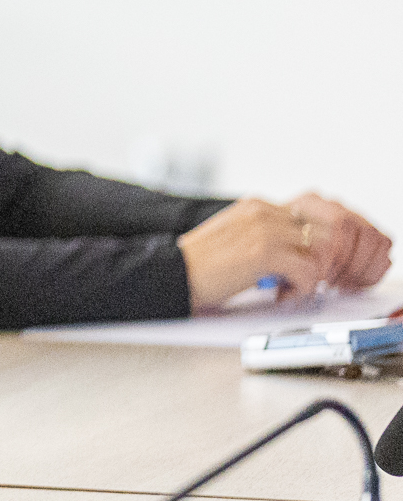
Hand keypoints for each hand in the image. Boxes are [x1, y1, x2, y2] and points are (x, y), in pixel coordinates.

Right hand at [179, 195, 390, 309]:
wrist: (170, 274)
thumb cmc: (199, 264)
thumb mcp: (238, 237)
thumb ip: (270, 234)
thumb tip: (304, 251)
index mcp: (259, 205)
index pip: (318, 211)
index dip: (328, 240)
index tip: (325, 261)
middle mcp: (264, 211)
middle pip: (328, 228)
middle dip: (331, 259)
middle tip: (316, 279)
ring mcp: (264, 229)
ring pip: (323, 250)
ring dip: (317, 275)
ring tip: (294, 287)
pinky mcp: (263, 253)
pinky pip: (308, 272)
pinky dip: (301, 289)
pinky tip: (281, 294)